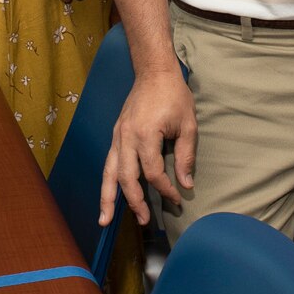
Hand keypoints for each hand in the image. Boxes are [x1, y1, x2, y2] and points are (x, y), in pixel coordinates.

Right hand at [99, 69, 197, 226]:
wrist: (154, 72)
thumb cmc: (174, 95)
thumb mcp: (188, 124)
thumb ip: (186, 155)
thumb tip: (186, 183)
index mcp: (145, 135)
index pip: (153, 172)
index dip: (165, 189)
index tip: (177, 198)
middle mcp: (126, 138)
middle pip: (126, 178)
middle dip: (134, 202)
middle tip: (144, 220)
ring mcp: (118, 136)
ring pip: (109, 172)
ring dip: (108, 198)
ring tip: (105, 220)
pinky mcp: (116, 134)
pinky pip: (109, 162)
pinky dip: (107, 181)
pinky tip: (107, 195)